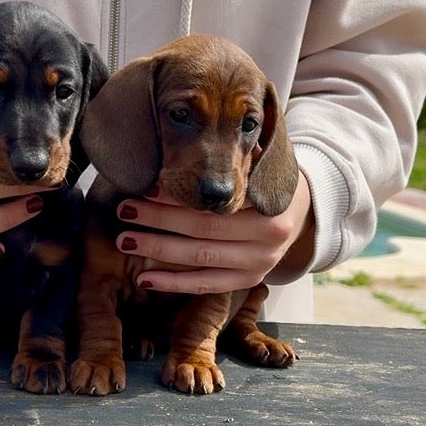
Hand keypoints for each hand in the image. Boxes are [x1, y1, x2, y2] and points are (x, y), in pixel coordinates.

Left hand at [114, 173, 313, 293]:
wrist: (300, 213)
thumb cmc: (265, 180)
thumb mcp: (259, 161)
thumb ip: (232, 157)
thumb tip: (185, 140)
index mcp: (270, 200)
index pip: (216, 199)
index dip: (179, 194)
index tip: (147, 187)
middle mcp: (270, 235)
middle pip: (204, 227)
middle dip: (159, 219)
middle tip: (125, 209)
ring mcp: (260, 262)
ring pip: (201, 257)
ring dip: (158, 249)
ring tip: (126, 240)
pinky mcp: (248, 281)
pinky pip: (206, 285)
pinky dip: (174, 283)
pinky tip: (146, 279)